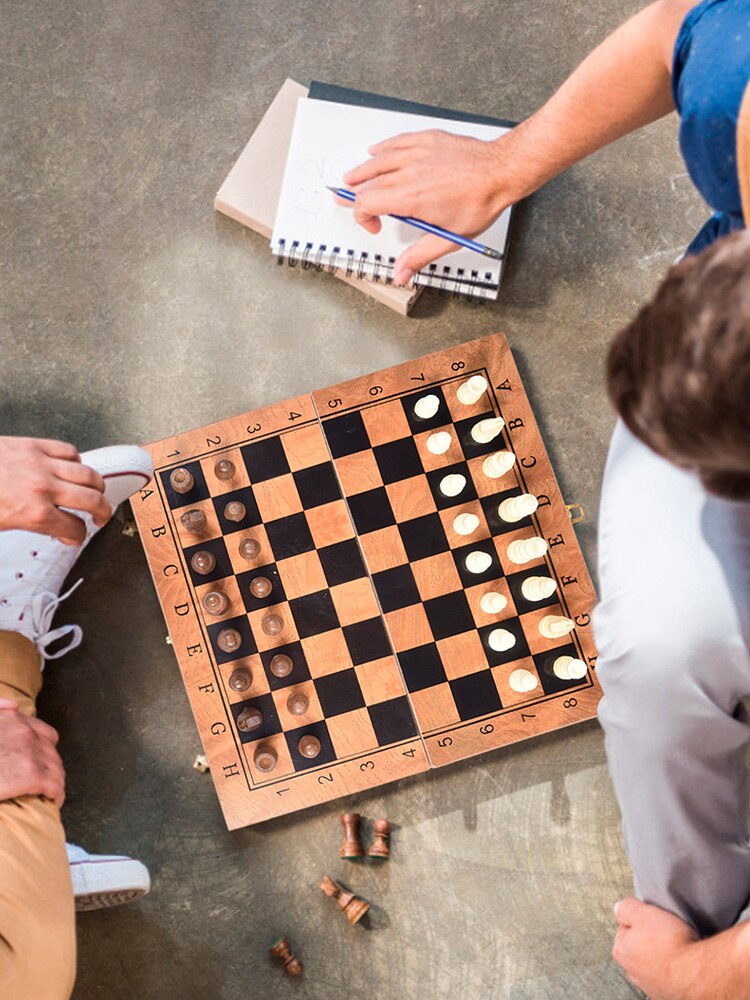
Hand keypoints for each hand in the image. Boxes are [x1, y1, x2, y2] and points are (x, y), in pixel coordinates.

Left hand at [0, 436, 109, 544]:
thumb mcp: (0, 525)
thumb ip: (31, 527)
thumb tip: (52, 529)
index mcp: (34, 513)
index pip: (74, 528)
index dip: (77, 536)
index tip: (74, 536)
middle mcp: (44, 488)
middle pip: (93, 500)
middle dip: (102, 512)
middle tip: (101, 517)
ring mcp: (41, 464)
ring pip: (88, 474)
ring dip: (97, 486)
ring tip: (96, 492)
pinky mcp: (34, 445)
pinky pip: (69, 451)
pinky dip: (76, 461)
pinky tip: (72, 468)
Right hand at [0, 700, 64, 807]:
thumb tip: (13, 706)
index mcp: (12, 720)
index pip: (43, 733)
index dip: (44, 748)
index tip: (40, 761)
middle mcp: (25, 732)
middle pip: (51, 752)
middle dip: (49, 767)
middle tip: (45, 781)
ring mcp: (30, 753)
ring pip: (56, 768)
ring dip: (54, 780)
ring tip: (49, 792)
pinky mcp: (32, 775)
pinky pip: (54, 784)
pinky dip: (56, 793)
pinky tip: (52, 800)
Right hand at [342, 129, 519, 283]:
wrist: (501, 171)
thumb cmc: (480, 201)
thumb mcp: (449, 238)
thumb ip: (419, 256)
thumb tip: (401, 273)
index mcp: (410, 198)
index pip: (366, 203)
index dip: (362, 217)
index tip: (376, 226)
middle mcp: (409, 172)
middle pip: (367, 181)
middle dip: (354, 194)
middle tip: (347, 200)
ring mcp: (417, 153)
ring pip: (377, 160)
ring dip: (362, 171)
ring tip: (352, 178)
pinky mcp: (426, 139)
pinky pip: (395, 142)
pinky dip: (382, 149)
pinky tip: (377, 151)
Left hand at [613, 898, 698, 998]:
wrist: (696, 973)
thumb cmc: (670, 943)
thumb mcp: (643, 912)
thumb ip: (626, 907)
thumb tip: (620, 908)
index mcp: (621, 950)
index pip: (625, 926)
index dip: (641, 919)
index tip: (652, 919)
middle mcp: (631, 971)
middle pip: (639, 945)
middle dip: (650, 938)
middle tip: (664, 932)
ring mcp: (649, 985)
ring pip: (653, 962)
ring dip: (662, 955)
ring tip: (675, 947)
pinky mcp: (666, 993)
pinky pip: (668, 976)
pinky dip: (673, 970)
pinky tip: (681, 963)